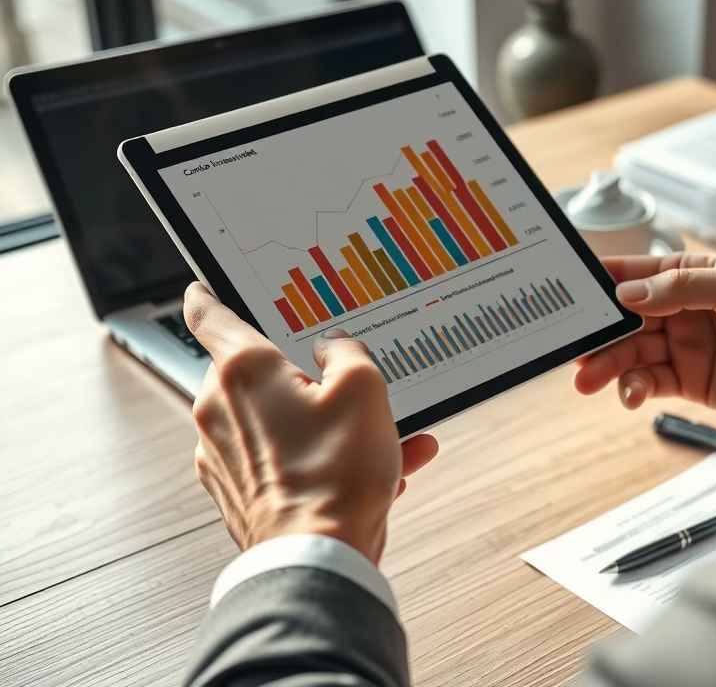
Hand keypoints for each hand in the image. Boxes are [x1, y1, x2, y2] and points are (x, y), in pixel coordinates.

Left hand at [184, 282, 438, 563]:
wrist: (317, 558)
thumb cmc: (334, 474)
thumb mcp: (364, 390)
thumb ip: (348, 352)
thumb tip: (334, 349)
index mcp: (242, 371)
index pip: (208, 315)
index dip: (207, 295)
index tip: (200, 288)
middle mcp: (219, 409)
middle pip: (256, 372)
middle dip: (301, 376)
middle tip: (343, 384)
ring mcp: (222, 455)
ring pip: (278, 420)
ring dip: (325, 423)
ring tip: (384, 439)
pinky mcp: (236, 492)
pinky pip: (282, 459)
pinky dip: (320, 459)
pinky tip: (378, 470)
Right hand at [574, 253, 715, 427]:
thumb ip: (681, 291)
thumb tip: (627, 292)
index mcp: (696, 275)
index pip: (637, 272)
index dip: (601, 281)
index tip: (566, 292)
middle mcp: (687, 309)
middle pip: (626, 318)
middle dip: (596, 333)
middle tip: (571, 351)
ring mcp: (690, 347)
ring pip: (633, 353)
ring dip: (608, 365)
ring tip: (587, 381)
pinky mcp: (697, 383)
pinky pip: (652, 383)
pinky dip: (635, 389)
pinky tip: (630, 395)